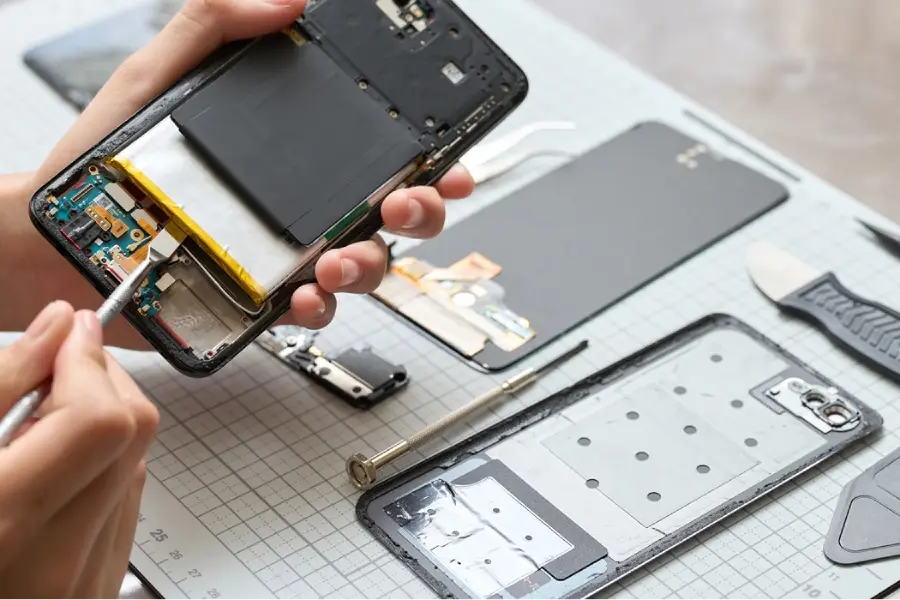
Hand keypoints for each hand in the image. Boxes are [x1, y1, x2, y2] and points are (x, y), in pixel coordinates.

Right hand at [0, 302, 158, 598]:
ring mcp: (88, 579)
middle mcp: (59, 560)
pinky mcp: (103, 583)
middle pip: (132, 434)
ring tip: (39, 423)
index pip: (98, 419)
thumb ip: (0, 383)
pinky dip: (100, 466)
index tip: (67, 334)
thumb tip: (62, 325)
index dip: (88, 363)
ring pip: (135, 462)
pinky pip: (126, 501)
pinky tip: (51, 466)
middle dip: (102, 382)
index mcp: (4, 519)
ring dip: (104, 422)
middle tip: (53, 371)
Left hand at [31, 0, 474, 335]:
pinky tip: (305, 296)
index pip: (381, 156)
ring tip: (337, 257)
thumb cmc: (106, 158)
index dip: (431, 162)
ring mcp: (287, 256)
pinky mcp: (261, 299)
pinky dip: (320, 310)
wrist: (61, 233)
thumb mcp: (160, 75)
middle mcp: (302, 207)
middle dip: (420, 214)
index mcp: (293, 155)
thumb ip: (216, 26)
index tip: (451, 162)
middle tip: (402, 204)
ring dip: (371, 264)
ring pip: (366, 267)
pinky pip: (313, 312)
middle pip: (395, 216)